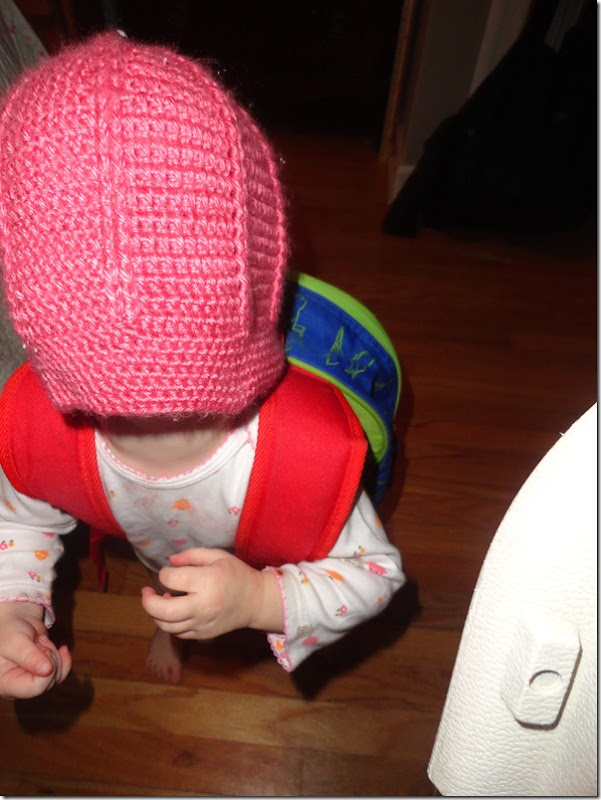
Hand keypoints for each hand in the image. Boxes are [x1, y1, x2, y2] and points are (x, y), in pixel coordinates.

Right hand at [0, 602, 70, 699]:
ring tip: (40, 641)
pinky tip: (63, 648)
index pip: (34, 688)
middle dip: (50, 657)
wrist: (14, 620)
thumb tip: (48, 671)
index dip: (47, 668)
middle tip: (38, 641)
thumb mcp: (15, 641)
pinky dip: (63, 659)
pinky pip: (60, 674)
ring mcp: (31, 681)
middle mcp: (18, 687)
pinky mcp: (41, 675)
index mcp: (5, 685)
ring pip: (56, 678)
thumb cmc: (7, 630)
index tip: (41, 647)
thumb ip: (30, 656)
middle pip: (48, 683)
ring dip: (54, 655)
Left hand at [141, 548, 282, 639]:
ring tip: (161, 601)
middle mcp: (202, 605)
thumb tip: (170, 561)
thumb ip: (191, 555)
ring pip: (167, 626)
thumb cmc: (236, 574)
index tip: (170, 571)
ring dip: (157, 614)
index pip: (170, 580)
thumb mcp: (217, 556)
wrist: (256, 601)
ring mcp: (202, 623)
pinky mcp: (203, 634)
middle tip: (147, 591)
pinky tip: (174, 612)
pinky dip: (170, 623)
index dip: (164, 573)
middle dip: (148, 601)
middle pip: (163, 611)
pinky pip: (178, 633)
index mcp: (207, 582)